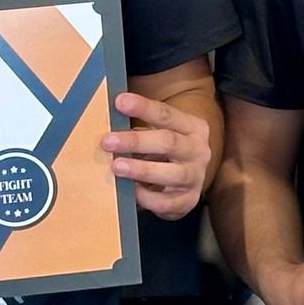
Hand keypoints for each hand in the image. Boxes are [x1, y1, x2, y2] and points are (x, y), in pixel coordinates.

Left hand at [106, 91, 211, 219]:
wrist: (189, 179)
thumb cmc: (165, 151)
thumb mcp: (160, 133)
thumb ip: (140, 128)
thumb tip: (105, 121)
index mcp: (192, 127)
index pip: (167, 114)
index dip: (143, 107)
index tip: (120, 102)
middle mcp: (198, 150)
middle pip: (169, 142)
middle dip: (136, 141)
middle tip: (108, 141)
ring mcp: (196, 177)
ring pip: (172, 173)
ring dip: (142, 170)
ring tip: (117, 167)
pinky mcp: (188, 201)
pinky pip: (167, 202)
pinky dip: (147, 198)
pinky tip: (131, 191)